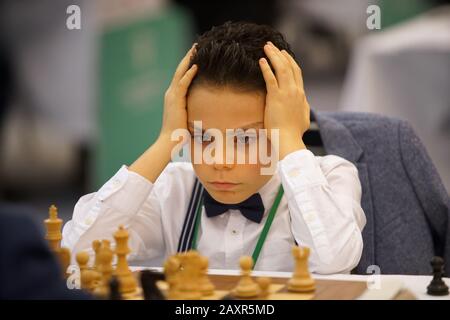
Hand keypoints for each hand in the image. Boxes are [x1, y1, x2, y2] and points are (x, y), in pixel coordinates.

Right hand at [129, 44, 196, 182]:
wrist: (169, 141)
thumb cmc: (179, 134)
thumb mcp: (188, 119)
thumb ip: (195, 112)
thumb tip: (208, 115)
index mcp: (173, 97)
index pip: (181, 76)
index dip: (187, 64)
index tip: (195, 55)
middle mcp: (171, 94)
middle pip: (180, 70)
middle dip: (188, 57)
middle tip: (196, 46)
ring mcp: (172, 96)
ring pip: (180, 73)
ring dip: (188, 60)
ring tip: (196, 49)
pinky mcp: (175, 101)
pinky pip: (182, 84)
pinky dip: (189, 74)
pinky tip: (195, 66)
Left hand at [259, 42, 309, 158]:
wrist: (288, 139)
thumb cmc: (293, 133)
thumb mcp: (303, 118)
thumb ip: (303, 108)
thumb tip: (304, 104)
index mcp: (301, 95)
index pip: (297, 73)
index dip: (290, 61)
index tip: (283, 54)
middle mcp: (295, 91)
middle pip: (290, 67)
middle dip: (281, 54)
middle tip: (273, 46)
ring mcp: (286, 93)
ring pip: (281, 68)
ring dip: (274, 56)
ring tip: (267, 47)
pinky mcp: (276, 97)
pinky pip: (270, 78)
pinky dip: (266, 68)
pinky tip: (261, 61)